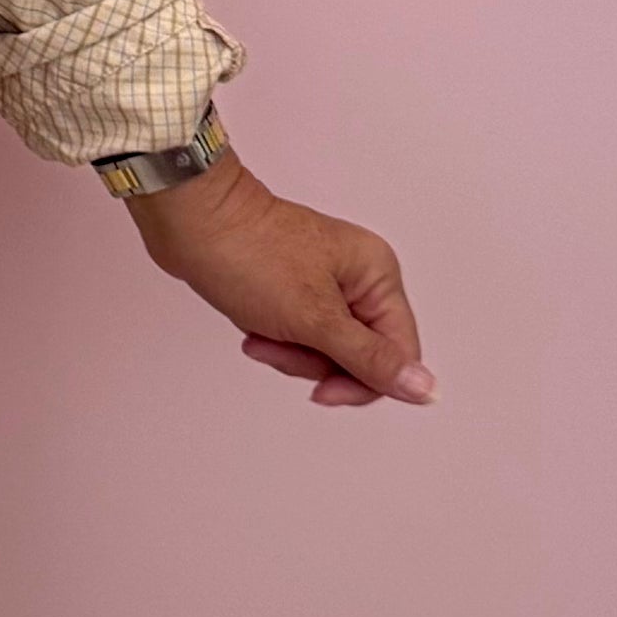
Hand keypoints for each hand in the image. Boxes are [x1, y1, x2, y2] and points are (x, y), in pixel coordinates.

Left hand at [126, 153, 433, 409]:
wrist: (190, 224)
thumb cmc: (249, 255)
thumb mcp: (316, 319)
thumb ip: (371, 359)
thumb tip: (427, 390)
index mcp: (378, 275)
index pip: (399, 354)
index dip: (364, 383)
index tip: (323, 392)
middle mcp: (360, 278)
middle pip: (361, 356)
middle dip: (316, 363)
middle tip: (282, 344)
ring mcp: (327, 284)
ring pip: (327, 352)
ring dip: (290, 354)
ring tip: (260, 333)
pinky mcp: (296, 291)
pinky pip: (300, 338)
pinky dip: (276, 342)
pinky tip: (252, 330)